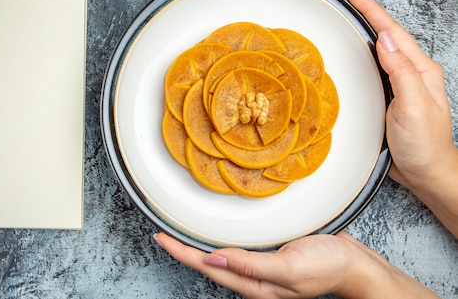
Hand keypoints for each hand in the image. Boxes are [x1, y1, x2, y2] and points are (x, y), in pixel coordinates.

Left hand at [155, 231, 438, 298]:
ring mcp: (261, 267)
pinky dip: (221, 238)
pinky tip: (216, 232)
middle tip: (162, 232)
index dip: (182, 253)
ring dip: (199, 244)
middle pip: (209, 263)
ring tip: (180, 232)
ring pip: (221, 256)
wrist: (356, 264)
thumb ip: (251, 265)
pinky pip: (238, 247)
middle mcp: (253, 277)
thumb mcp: (289, 268)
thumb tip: (214, 261)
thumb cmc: (328, 267)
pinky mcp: (269, 255)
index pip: (208, 268)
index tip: (161, 238)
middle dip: (184, 250)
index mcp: (255, 285)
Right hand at [343, 0, 457, 236]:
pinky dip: (363, 54)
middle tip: (347, 0)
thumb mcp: (413, 106)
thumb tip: (383, 39)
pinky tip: (354, 55)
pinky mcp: (390, 96)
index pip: (392, 31)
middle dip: (368, 14)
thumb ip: (400, 71)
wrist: (427, 173)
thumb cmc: (423, 144)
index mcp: (420, 70)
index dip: (372, 10)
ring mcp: (402, 84)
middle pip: (387, 34)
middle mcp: (412, 72)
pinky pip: (375, 67)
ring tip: (348, 19)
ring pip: (381, 49)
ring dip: (365, 31)